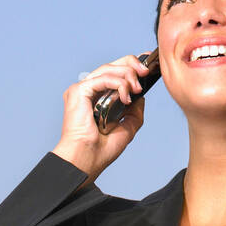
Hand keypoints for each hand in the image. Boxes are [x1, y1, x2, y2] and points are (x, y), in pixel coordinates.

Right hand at [50, 54, 151, 183]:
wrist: (88, 159)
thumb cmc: (101, 149)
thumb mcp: (127, 128)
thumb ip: (134, 111)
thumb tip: (141, 97)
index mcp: (97, 97)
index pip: (114, 73)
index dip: (130, 65)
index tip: (147, 66)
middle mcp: (89, 91)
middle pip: (112, 66)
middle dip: (132, 65)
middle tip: (145, 72)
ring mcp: (82, 89)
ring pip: (108, 69)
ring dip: (127, 75)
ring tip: (137, 89)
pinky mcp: (78, 91)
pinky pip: (102, 78)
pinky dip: (118, 83)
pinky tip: (126, 96)